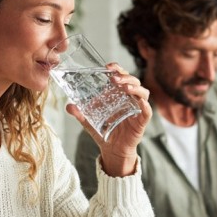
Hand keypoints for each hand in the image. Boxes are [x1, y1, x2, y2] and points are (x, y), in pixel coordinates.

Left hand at [67, 62, 150, 177]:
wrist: (112, 150)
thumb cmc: (103, 132)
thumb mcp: (89, 121)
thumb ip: (80, 113)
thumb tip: (69, 106)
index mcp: (118, 94)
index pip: (121, 76)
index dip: (117, 69)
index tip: (108, 67)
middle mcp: (130, 99)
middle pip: (133, 81)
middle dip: (125, 77)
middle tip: (114, 78)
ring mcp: (137, 109)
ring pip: (143, 93)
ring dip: (135, 87)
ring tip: (124, 88)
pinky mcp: (142, 121)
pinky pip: (147, 111)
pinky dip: (145, 105)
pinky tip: (139, 102)